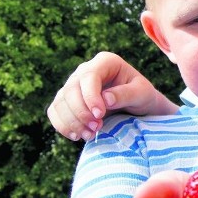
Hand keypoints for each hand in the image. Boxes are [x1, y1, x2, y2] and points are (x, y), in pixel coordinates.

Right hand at [47, 51, 177, 140]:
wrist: (136, 106)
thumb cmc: (142, 96)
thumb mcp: (142, 93)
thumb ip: (126, 94)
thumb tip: (105, 99)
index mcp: (105, 62)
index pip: (89, 76)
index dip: (90, 96)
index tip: (100, 115)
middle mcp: (85, 70)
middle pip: (71, 89)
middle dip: (80, 112)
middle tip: (96, 128)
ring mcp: (74, 84)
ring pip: (61, 101)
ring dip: (71, 122)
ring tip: (89, 135)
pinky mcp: (67, 100)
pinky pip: (55, 111)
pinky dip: (62, 125)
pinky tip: (76, 136)